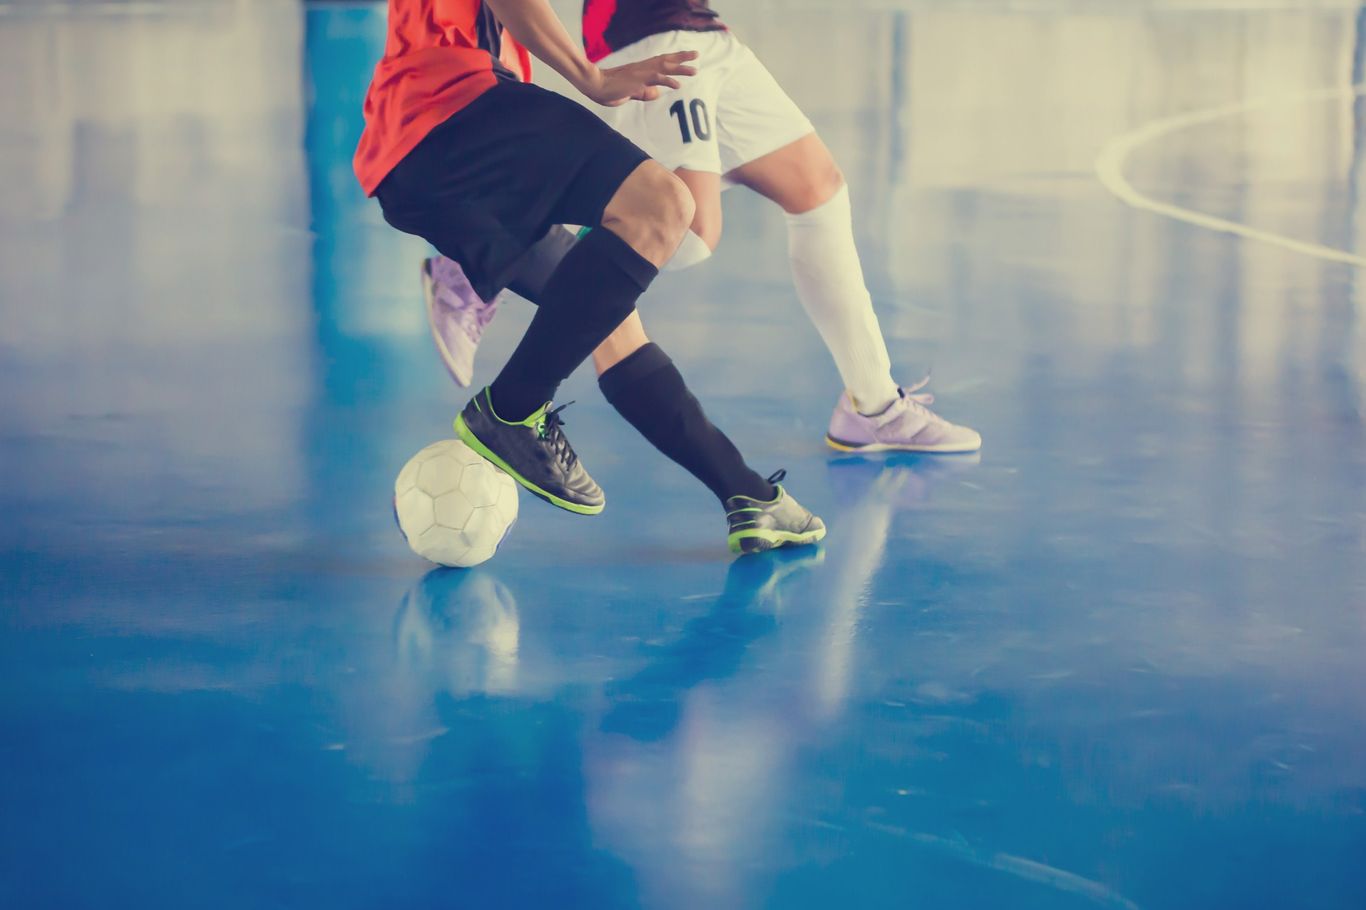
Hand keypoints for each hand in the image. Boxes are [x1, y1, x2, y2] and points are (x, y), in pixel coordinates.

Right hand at [581, 51, 697, 105]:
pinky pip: (656, 79)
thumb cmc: (608, 89)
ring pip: (664, 67)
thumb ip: (643, 93)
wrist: (594, 85)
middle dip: (682, 57)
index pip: (660, 61)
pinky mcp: (638, 81)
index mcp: (640, 69)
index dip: (674, 59)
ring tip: (695, 70)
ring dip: (680, 68)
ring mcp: (641, 73)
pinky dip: (668, 80)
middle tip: (696, 54)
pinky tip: (678, 84)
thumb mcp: (630, 93)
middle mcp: (642, 68)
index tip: (686, 57)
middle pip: (666, 60)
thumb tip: (657, 93)